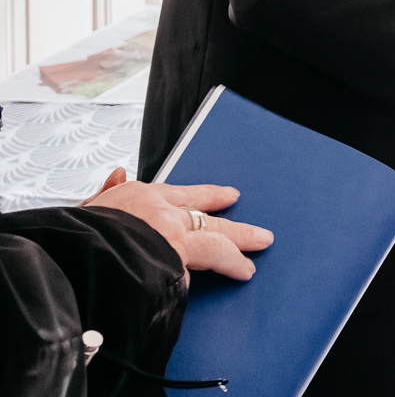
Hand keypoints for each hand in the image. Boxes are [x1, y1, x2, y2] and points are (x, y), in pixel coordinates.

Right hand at [82, 167, 273, 284]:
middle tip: (262, 237)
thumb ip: (108, 192)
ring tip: (249, 266)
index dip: (211, 196)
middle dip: (240, 230)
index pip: (188, 194)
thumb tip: (118, 174)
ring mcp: (172, 241)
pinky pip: (189, 278)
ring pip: (216, 245)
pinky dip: (195, 283)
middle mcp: (165, 216)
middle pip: (213, 221)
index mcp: (144, 197)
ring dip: (235, 256)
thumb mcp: (88, 207)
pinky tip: (211, 288)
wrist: (65, 254)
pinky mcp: (173, 268)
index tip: (231, 196)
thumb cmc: (73, 235)